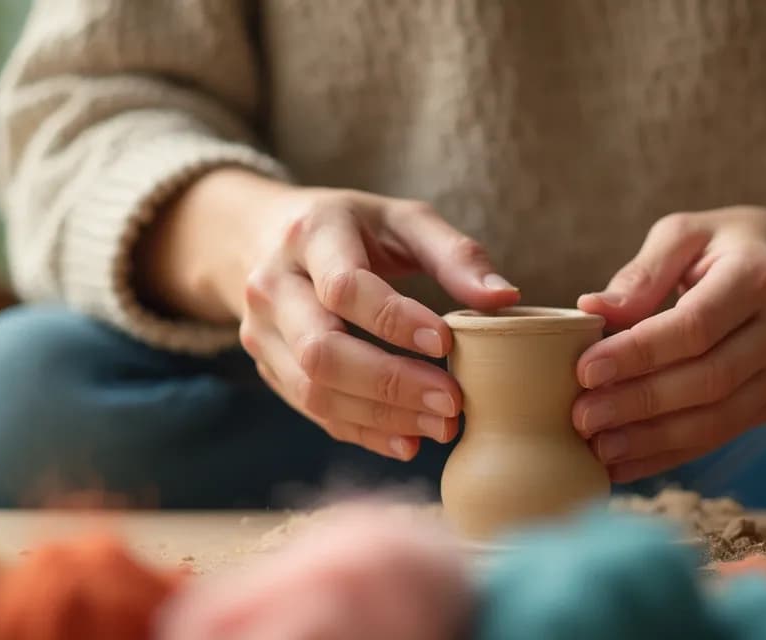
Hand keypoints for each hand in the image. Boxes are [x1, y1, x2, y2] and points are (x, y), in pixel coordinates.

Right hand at [142, 170, 520, 460]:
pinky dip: (362, 431)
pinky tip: (408, 440)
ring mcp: (260, 331)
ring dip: (381, 416)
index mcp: (310, 235)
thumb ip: (455, 255)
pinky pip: (312, 410)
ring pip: (313, 390)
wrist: (261, 235)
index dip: (395, 321)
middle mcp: (272, 285)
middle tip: (452, 402)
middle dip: (390, 383)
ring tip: (441, 426)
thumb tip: (506, 298)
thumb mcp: (403, 219)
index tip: (446, 344)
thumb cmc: (352, 227)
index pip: (344, 288)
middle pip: (322, 350)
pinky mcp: (266, 366)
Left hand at [572, 198, 765, 481]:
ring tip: (598, 447)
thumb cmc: (734, 246)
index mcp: (761, 276)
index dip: (639, 353)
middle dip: (639, 404)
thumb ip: (643, 272)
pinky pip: (721, 434)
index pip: (695, 326)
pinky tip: (626, 463)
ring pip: (717, 420)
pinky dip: (670, 454)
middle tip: (582, 417)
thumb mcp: (690, 234)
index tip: (586, 370)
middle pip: (708, 380)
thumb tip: (592, 310)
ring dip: (652, 440)